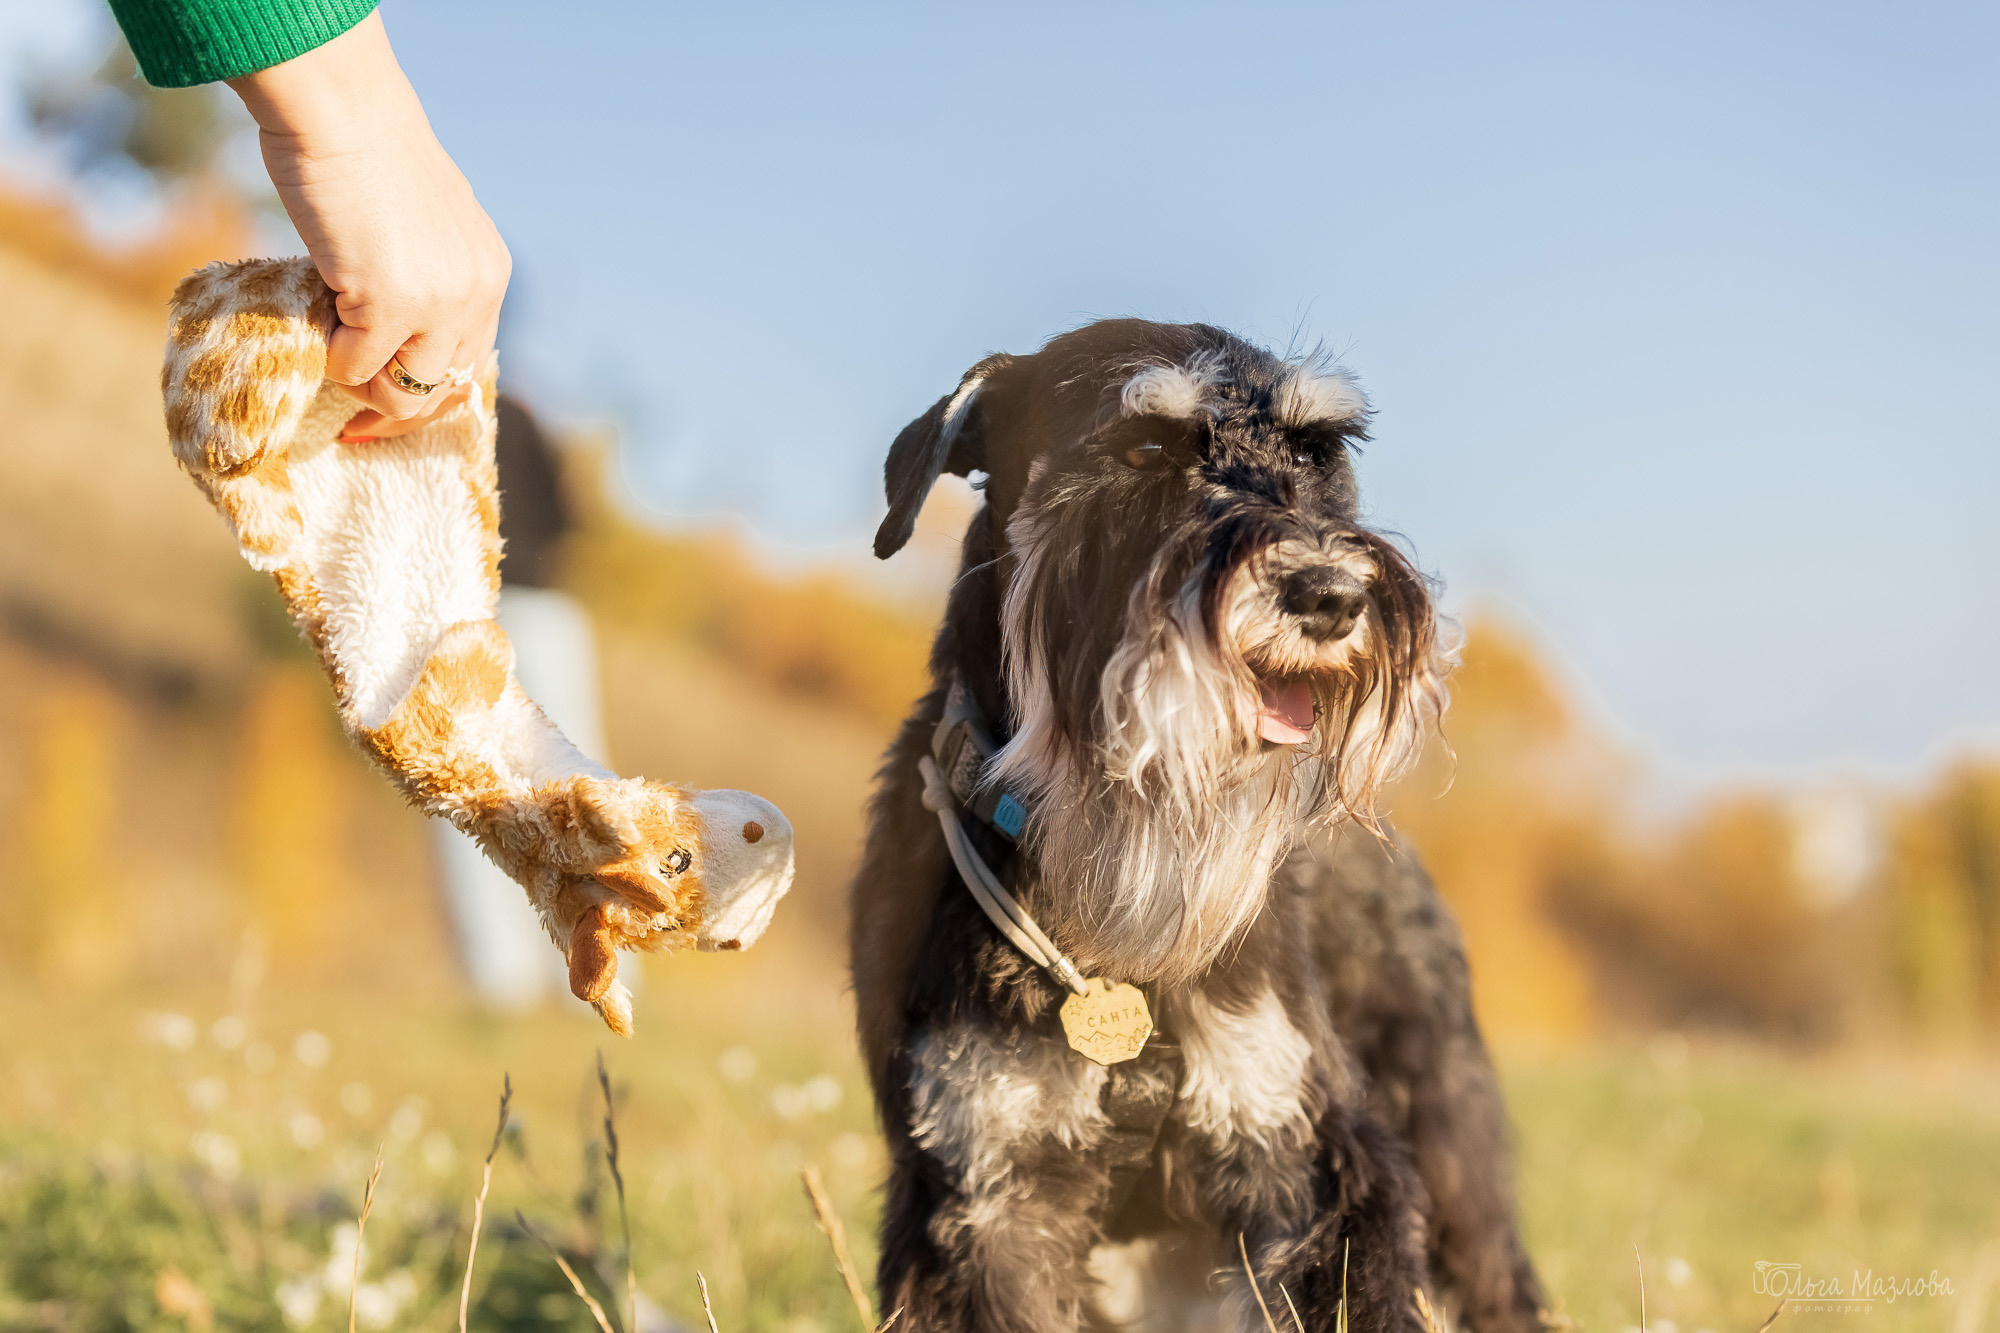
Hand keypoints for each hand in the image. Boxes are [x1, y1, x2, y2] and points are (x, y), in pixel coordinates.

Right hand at [228, 12, 508, 440]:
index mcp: (490, 274)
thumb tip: (400, 333)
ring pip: (404, 394)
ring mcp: (439, 303)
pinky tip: (319, 311)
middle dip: (396, 406)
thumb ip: (429, 274)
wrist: (342, 110)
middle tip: (351, 404)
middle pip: (443, 391)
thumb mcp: (422, 223)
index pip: (471, 363)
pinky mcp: (391, 304)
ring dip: (361, 383)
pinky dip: (330, 356)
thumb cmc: (366, 154)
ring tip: (332, 342)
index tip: (385, 403)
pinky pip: (356, 368)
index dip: (428, 390)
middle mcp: (477, 294)